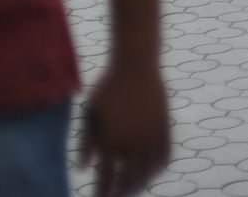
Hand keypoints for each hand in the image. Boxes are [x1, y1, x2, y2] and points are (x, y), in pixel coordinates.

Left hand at [79, 58, 169, 196]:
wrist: (136, 63)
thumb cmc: (107, 86)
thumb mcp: (88, 113)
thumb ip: (85, 143)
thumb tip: (82, 169)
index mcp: (110, 140)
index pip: (105, 179)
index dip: (101, 194)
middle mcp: (132, 142)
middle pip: (128, 181)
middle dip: (120, 194)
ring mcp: (151, 135)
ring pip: (148, 172)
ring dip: (139, 185)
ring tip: (131, 189)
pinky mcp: (165, 127)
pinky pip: (165, 156)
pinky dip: (158, 169)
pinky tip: (150, 172)